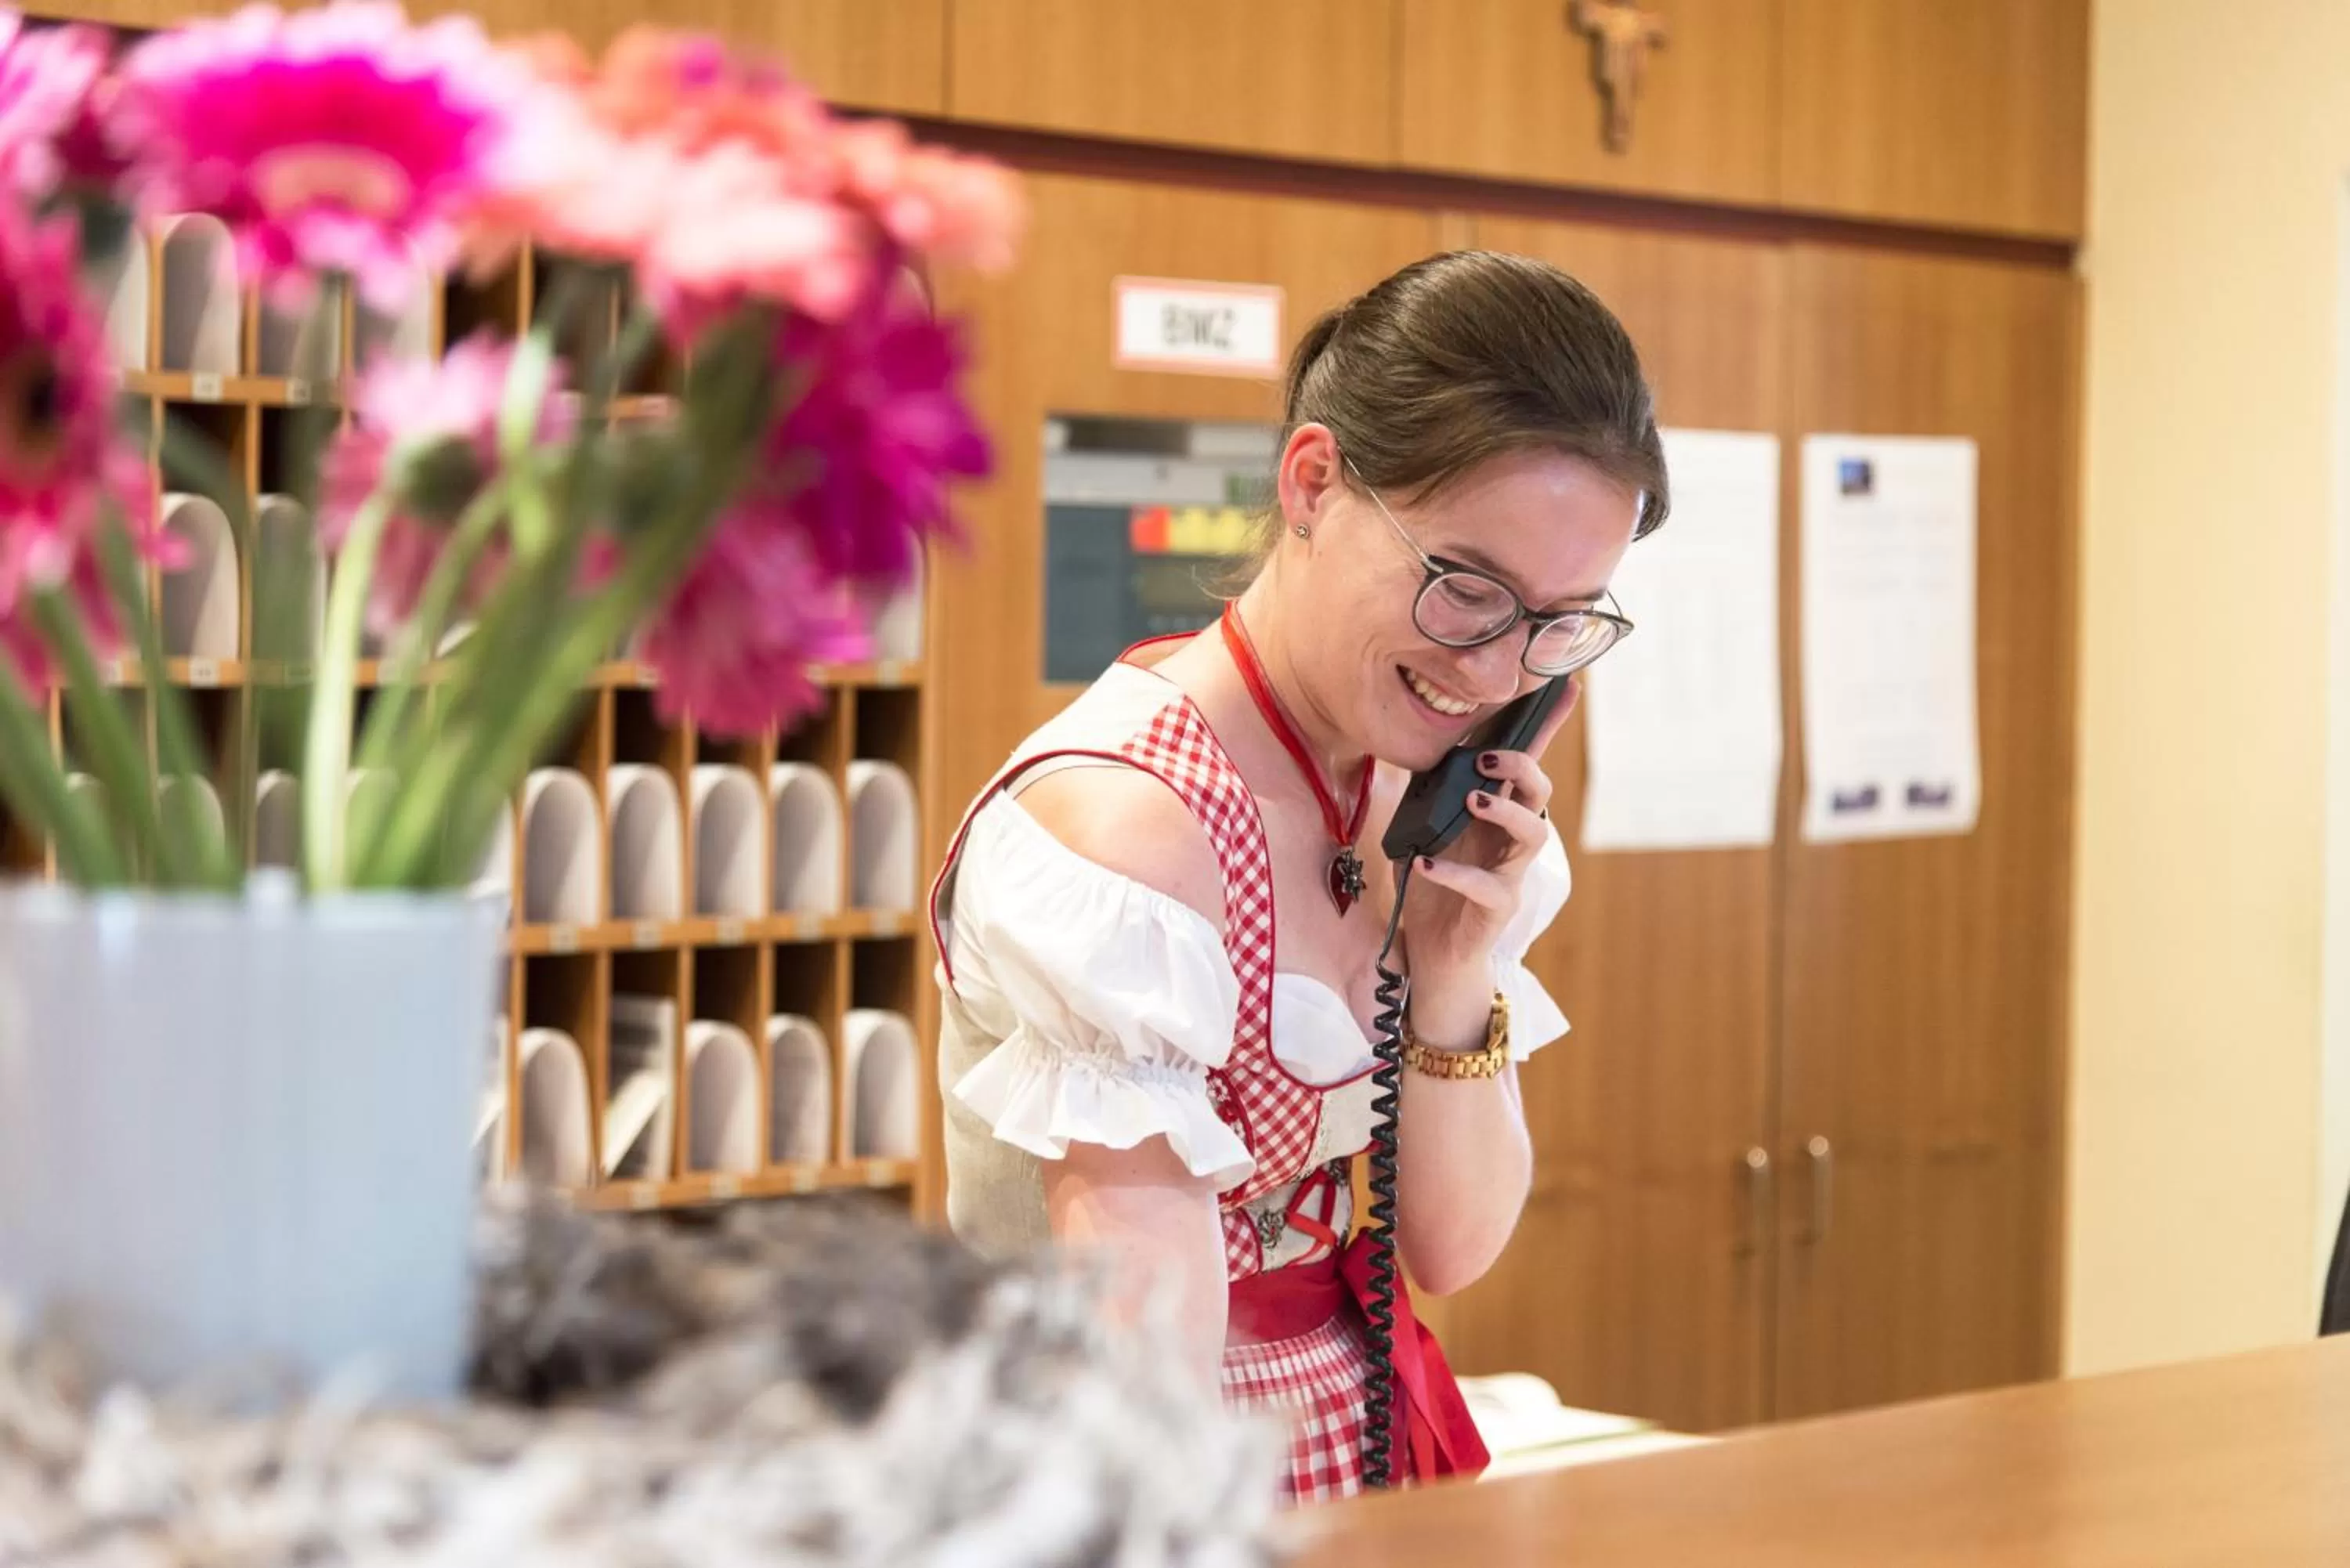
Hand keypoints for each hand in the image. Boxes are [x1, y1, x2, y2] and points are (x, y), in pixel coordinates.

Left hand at [1399, 680, 1575, 1030]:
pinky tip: (1425, 863)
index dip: (1547, 725)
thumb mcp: (1427, 827)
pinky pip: (1486, 887)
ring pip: (1532, 833)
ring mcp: (1510, 873)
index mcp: (1497, 812)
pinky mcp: (1497, 908)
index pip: (1527, 762)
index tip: (1566, 685)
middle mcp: (1511, 838)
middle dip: (1520, 766)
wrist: (1433, 951)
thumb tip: (1419, 743)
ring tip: (1472, 799)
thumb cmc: (1434, 884)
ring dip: (1504, 810)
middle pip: (1540, 790)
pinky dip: (1454, 873)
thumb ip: (1431, 790)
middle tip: (1485, 756)